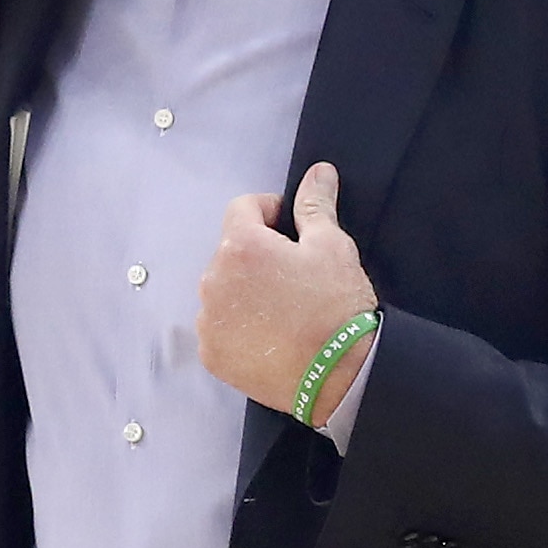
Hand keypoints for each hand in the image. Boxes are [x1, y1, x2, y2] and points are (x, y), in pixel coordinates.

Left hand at [197, 164, 379, 422]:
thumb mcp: (332, 246)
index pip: (243, 208)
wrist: (339, 376)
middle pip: (231, 251)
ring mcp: (209, 320)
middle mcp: (214, 280)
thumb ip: (316, 205)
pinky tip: (271, 335)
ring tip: (284, 310)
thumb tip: (318, 172)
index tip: (290, 229)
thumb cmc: (337, 308)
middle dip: (258, 255)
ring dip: (246, 291)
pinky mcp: (212, 354)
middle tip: (294, 277)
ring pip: (224, 290)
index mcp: (240, 245)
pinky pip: (220, 327)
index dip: (270, 212)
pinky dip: (239, 326)